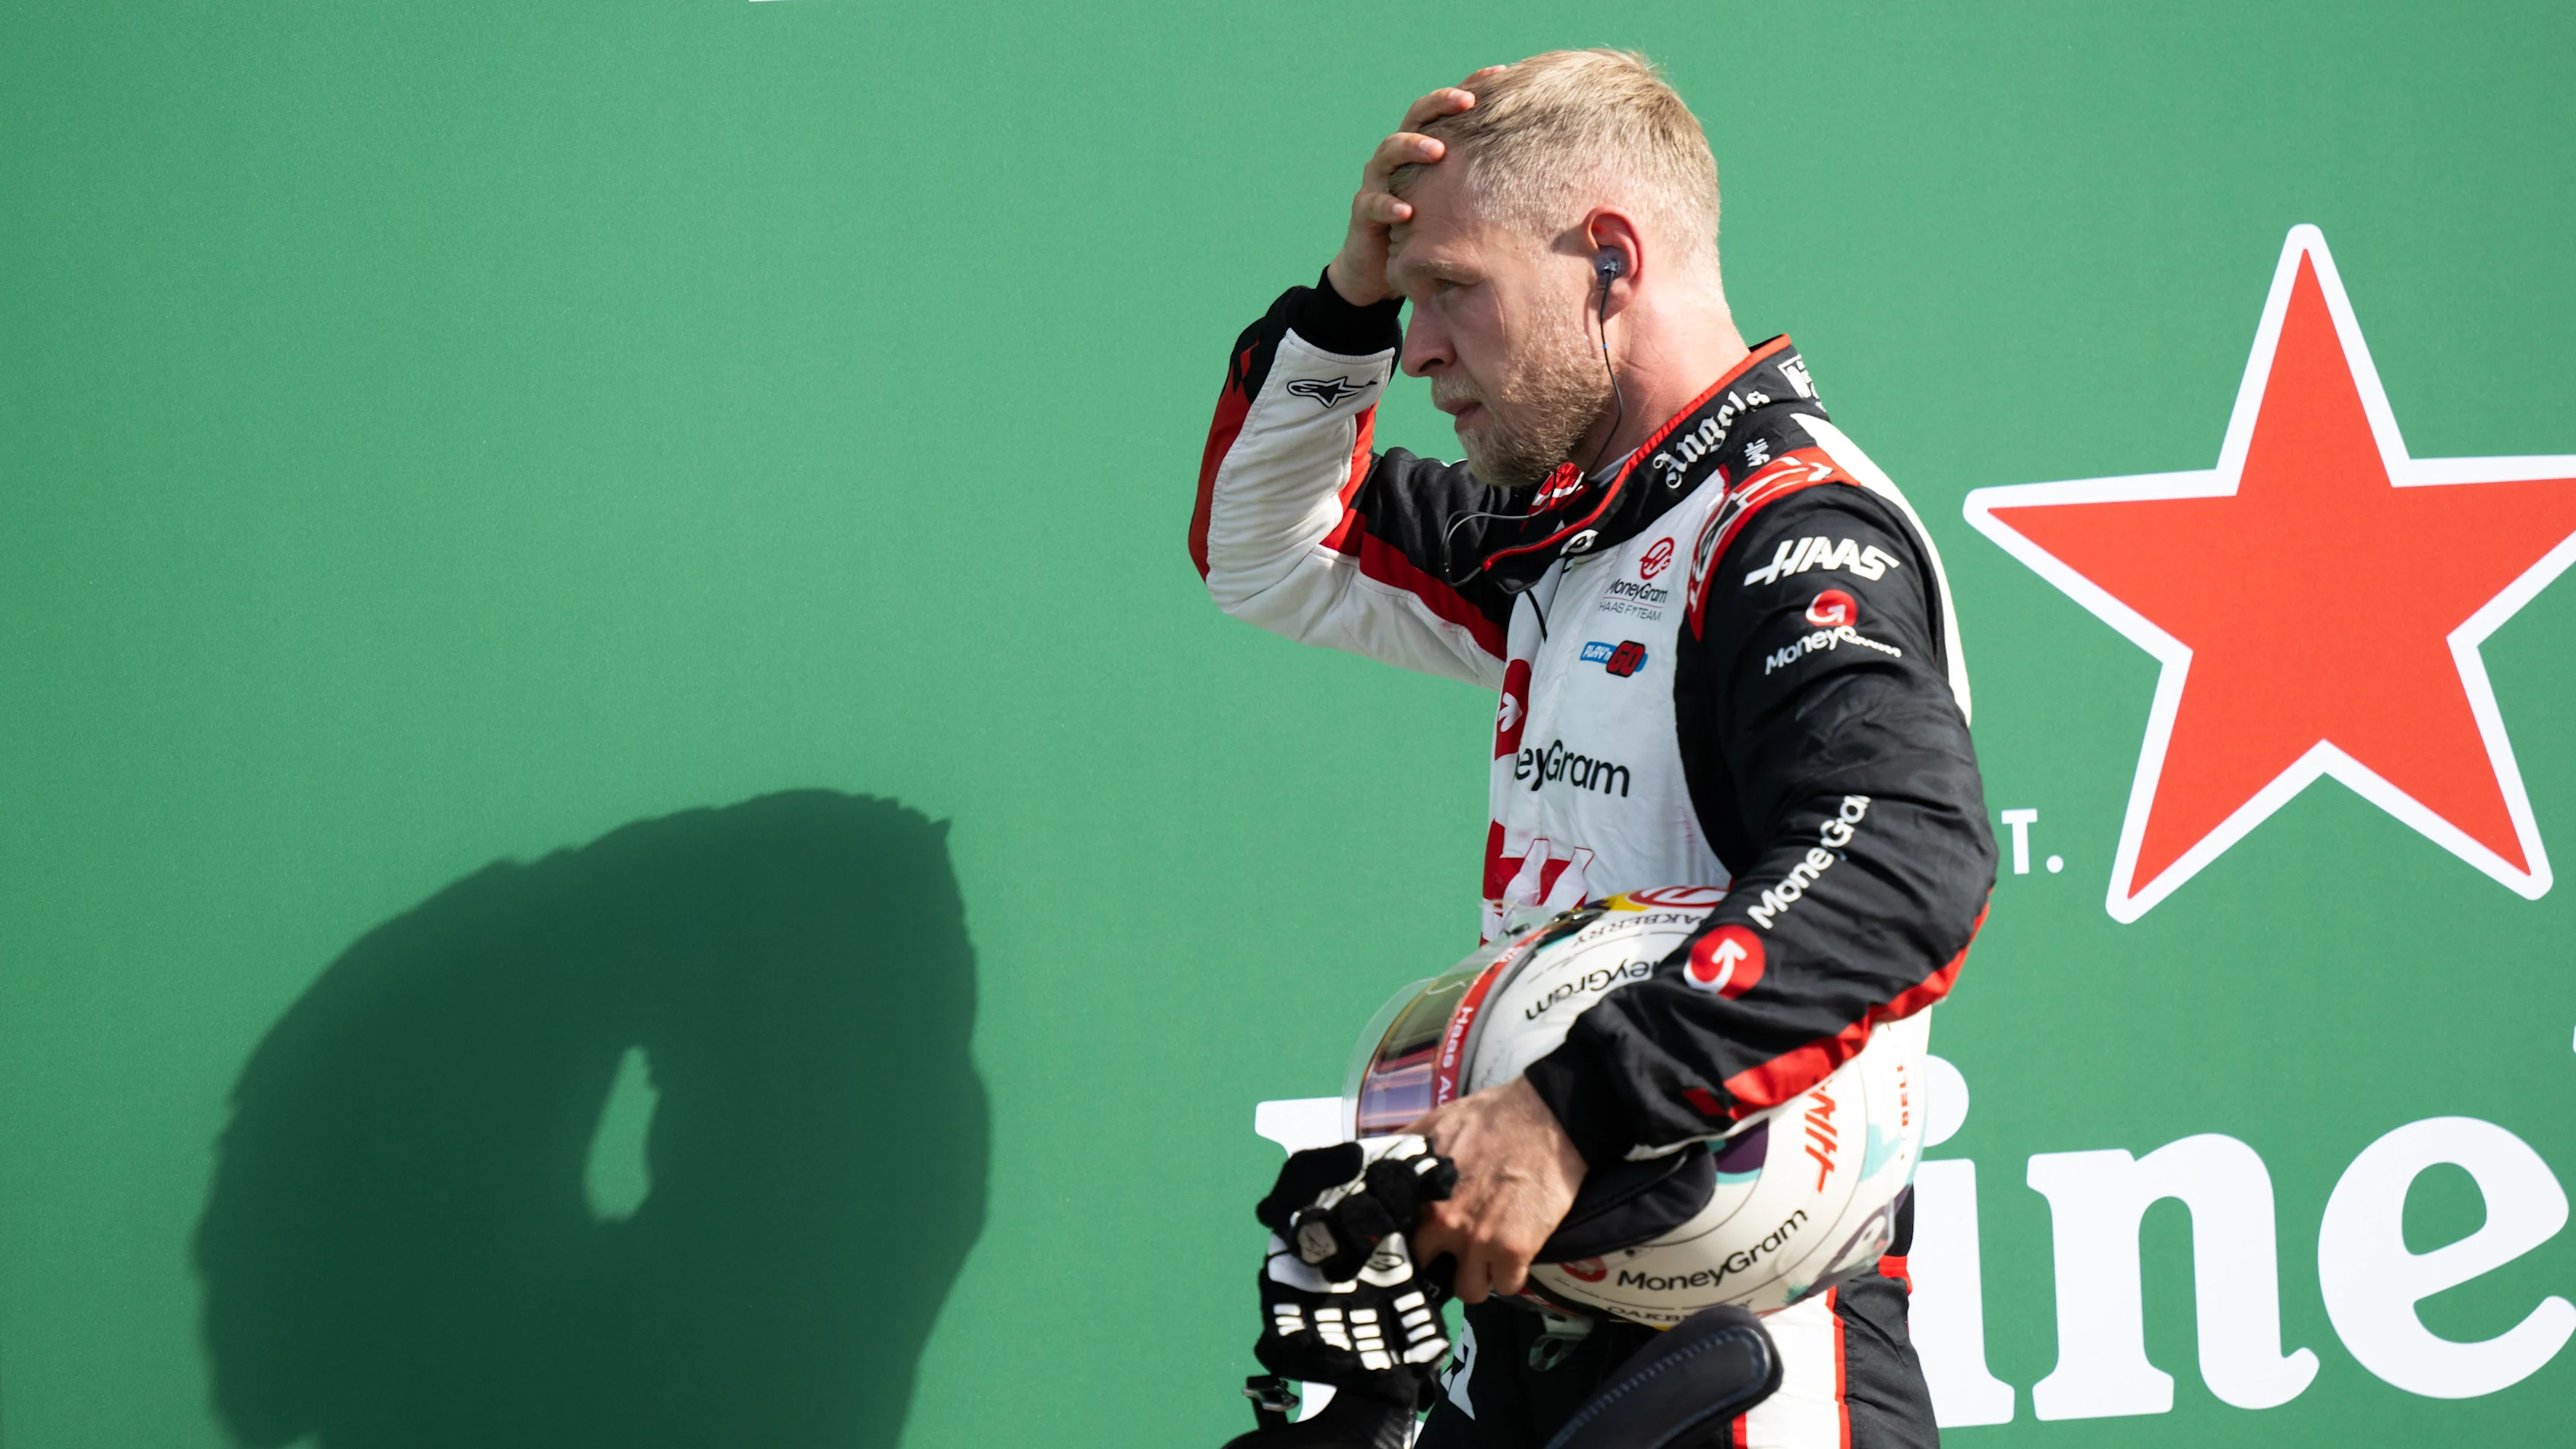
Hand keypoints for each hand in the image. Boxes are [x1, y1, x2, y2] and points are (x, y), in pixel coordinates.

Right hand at [1324, 68, 1505, 306]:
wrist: (1380, 268)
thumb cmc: (1429, 230)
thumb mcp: (1457, 201)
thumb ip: (1482, 179)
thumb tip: (1541, 168)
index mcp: (1422, 147)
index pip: (1444, 108)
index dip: (1469, 86)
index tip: (1500, 72)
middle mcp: (1397, 156)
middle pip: (1414, 117)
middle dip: (1440, 104)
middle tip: (1466, 101)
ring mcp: (1377, 181)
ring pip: (1388, 153)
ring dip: (1413, 147)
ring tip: (1437, 150)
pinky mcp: (1363, 213)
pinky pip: (1372, 203)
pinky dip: (1388, 205)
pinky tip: (1407, 212)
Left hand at [1404, 1075, 1586, 1303]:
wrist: (1547, 1119)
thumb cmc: (1491, 1116)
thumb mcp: (1435, 1123)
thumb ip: (1405, 1147)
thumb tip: (1375, 1162)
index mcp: (1420, 1195)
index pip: (1396, 1243)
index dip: (1407, 1249)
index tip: (1418, 1250)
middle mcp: (1443, 1223)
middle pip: (1428, 1274)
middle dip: (1440, 1266)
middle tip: (1455, 1253)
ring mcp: (1479, 1241)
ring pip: (1468, 1291)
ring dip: (1478, 1278)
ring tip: (1487, 1258)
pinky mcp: (1515, 1251)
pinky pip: (1506, 1286)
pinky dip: (1510, 1276)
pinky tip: (1515, 1256)